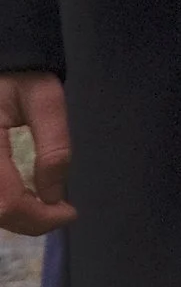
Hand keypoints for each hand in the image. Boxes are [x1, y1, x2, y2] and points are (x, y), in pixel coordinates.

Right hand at [0, 75, 71, 237]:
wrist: (1, 65)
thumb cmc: (23, 78)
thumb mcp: (46, 101)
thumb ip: (53, 147)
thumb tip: (54, 197)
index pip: (6, 200)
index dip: (38, 216)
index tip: (69, 213)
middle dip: (29, 221)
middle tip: (61, 213)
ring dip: (16, 216)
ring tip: (46, 208)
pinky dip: (6, 205)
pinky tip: (26, 200)